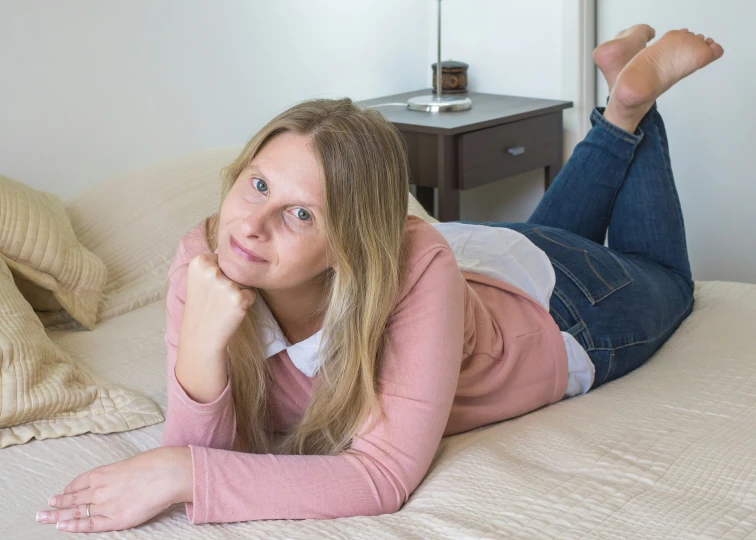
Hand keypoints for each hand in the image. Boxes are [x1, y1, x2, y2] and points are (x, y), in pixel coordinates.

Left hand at [36, 447, 191, 532]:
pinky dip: (74, 526)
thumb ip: (117, 474)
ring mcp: (105, 504)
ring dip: (58, 516)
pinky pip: (90, 524)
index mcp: (103, 473)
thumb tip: (116, 479)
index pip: (79, 483)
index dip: (68, 490)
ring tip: (44, 519)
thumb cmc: (154, 465)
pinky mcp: (115, 519)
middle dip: (57, 504)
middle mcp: (99, 489)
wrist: (166, 473)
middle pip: (73, 498)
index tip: (60, 494)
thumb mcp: (129, 464)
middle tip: (42, 510)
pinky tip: (62, 527)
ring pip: (76, 512)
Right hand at [181, 252, 256, 353]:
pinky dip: (245, 302)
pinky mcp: (239, 297)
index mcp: (200, 261)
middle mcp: (211, 269)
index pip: (225, 259)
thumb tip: (240, 247)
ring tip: (222, 305)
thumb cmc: (204, 305)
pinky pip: (251, 293)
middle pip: (236, 268)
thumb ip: (214, 263)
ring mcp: (225, 283)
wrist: (201, 334)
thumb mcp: (200, 278)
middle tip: (215, 298)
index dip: (221, 274)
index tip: (209, 288)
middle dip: (231, 282)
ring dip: (238, 292)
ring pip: (245, 281)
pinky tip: (230, 311)